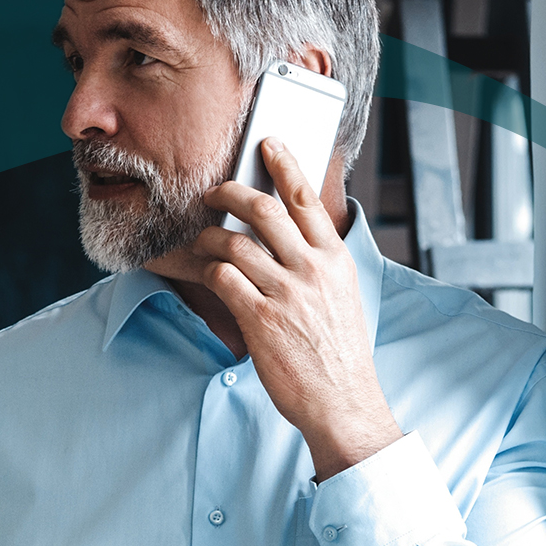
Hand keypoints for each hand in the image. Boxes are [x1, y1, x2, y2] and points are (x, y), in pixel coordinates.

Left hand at [194, 138, 401, 481]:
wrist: (342, 401)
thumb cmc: (338, 349)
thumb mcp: (342, 295)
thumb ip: (319, 261)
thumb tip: (293, 230)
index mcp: (334, 259)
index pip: (306, 199)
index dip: (284, 164)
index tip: (267, 144)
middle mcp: (312, 270)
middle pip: (263, 209)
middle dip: (230, 192)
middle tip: (214, 192)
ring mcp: (285, 294)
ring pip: (234, 242)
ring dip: (210, 235)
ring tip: (203, 240)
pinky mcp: (260, 320)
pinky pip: (223, 277)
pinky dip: (210, 269)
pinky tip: (210, 273)